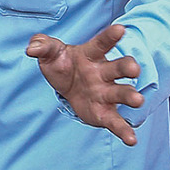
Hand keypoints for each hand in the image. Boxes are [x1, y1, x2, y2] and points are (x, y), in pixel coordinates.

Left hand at [25, 23, 144, 145]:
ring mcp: (106, 93)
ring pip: (121, 93)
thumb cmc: (61, 62)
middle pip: (118, 68)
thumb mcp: (49, 52)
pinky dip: (124, 131)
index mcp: (91, 54)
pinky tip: (131, 140)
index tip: (121, 29)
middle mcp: (103, 73)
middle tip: (134, 69)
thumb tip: (31, 48)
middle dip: (127, 67)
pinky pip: (116, 122)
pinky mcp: (104, 113)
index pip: (101, 43)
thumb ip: (42, 45)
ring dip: (130, 96)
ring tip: (138, 100)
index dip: (110, 36)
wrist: (65, 84)